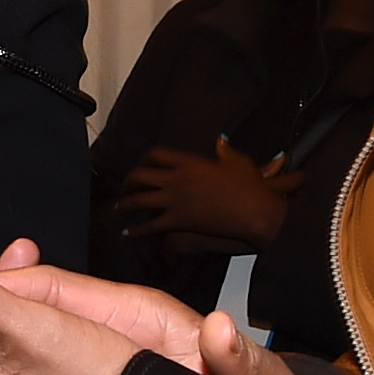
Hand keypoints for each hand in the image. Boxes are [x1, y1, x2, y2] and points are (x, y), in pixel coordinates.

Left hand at [127, 138, 298, 249]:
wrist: (254, 210)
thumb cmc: (249, 186)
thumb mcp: (237, 162)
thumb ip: (224, 151)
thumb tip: (220, 141)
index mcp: (189, 162)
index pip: (157, 155)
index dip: (145, 159)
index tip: (142, 164)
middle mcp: (177, 179)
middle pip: (140, 175)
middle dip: (128, 182)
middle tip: (124, 188)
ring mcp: (175, 200)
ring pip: (139, 200)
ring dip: (125, 205)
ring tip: (119, 209)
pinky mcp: (178, 220)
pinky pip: (150, 226)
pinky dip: (137, 230)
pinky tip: (129, 233)